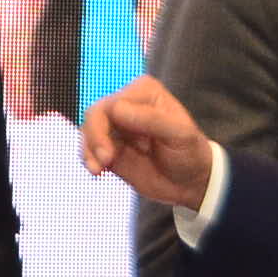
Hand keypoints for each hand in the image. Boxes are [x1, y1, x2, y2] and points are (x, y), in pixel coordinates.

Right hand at [80, 76, 217, 209]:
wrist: (189, 183)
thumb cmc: (190, 153)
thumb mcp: (180, 134)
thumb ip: (152, 119)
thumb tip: (117, 110)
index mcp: (144, 93)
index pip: (113, 103)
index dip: (107, 126)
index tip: (116, 152)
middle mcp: (128, 105)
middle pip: (95, 114)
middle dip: (95, 139)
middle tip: (104, 161)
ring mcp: (117, 126)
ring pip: (88, 130)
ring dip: (88, 150)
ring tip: (97, 170)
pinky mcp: (110, 146)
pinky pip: (88, 147)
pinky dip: (87, 158)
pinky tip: (96, 171)